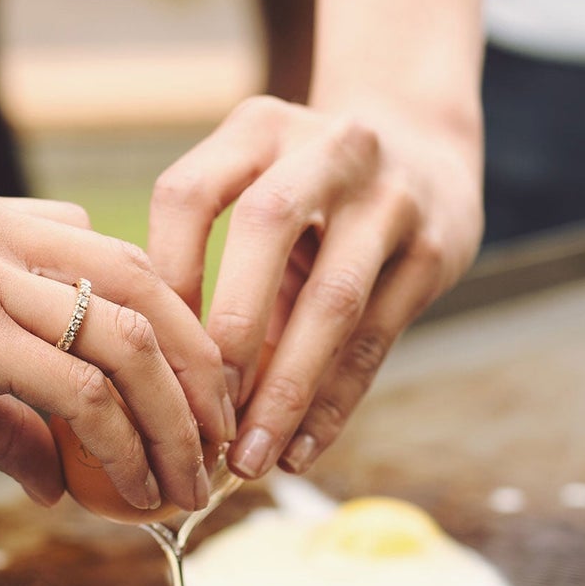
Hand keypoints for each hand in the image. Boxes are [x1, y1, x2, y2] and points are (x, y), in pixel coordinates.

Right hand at [0, 179, 232, 509]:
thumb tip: (60, 476)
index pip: (102, 255)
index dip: (165, 327)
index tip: (190, 399)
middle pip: (141, 280)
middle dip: (199, 368)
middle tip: (221, 441)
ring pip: (124, 330)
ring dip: (175, 416)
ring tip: (193, 483)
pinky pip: (74, 381)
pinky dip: (120, 442)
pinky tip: (129, 491)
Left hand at [149, 94, 480, 478]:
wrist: (426, 153)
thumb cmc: (311, 194)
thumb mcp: (261, 190)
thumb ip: (216, 264)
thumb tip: (158, 378)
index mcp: (259, 128)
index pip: (191, 193)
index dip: (165, 273)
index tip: (148, 350)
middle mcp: (328, 146)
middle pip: (264, 228)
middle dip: (229, 332)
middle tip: (200, 415)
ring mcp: (390, 195)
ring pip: (332, 298)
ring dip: (286, 389)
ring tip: (251, 457)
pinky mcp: (436, 249)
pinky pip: (376, 340)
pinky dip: (333, 403)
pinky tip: (300, 448)